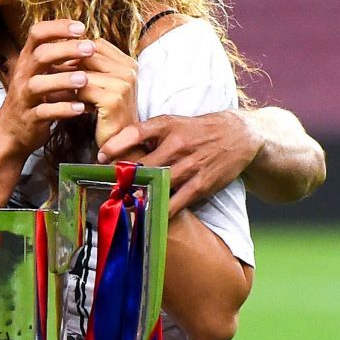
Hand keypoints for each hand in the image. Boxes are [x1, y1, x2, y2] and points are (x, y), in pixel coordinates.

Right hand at [0, 20, 137, 154]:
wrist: (12, 130)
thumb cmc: (35, 97)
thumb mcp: (43, 73)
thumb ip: (61, 59)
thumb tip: (91, 41)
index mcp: (28, 59)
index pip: (37, 34)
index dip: (58, 27)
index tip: (81, 27)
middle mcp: (23, 75)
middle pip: (40, 55)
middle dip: (65, 49)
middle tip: (90, 48)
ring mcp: (24, 97)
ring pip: (38, 85)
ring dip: (62, 80)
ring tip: (84, 79)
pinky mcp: (29, 119)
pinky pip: (44, 112)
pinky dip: (62, 110)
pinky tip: (80, 108)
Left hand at [99, 109, 264, 215]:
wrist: (239, 136)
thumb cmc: (198, 130)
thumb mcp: (173, 123)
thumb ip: (146, 134)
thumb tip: (113, 149)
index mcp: (167, 125)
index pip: (136, 132)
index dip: (115, 145)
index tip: (100, 157)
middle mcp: (178, 145)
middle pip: (144, 165)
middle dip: (123, 179)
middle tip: (108, 189)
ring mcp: (190, 166)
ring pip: (158, 186)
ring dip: (138, 198)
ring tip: (121, 206)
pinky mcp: (201, 185)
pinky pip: (176, 203)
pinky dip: (160, 211)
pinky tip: (147, 217)